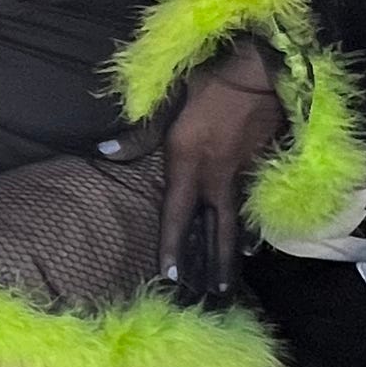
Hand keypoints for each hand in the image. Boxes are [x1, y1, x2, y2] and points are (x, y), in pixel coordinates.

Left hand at [157, 68, 285, 305]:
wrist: (257, 72)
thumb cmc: (207, 84)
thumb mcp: (166, 104)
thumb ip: (139, 135)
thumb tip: (104, 151)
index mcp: (187, 163)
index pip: (176, 215)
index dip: (173, 246)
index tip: (169, 275)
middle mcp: (214, 176)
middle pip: (213, 230)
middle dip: (211, 264)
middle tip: (211, 294)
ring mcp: (241, 174)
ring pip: (234, 222)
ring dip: (230, 254)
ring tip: (227, 281)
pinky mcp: (261, 167)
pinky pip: (251, 206)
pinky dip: (250, 229)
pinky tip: (249, 246)